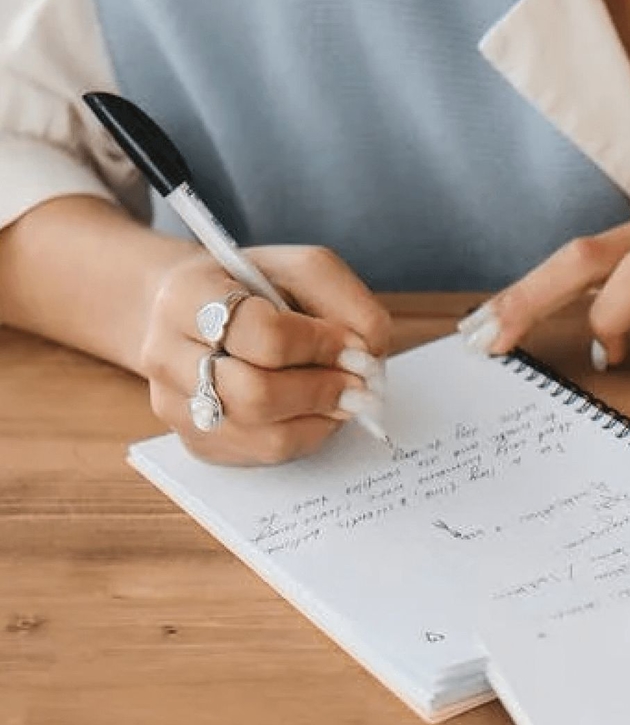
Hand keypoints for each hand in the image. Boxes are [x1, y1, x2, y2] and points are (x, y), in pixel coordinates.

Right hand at [140, 246, 391, 464]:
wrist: (202, 312)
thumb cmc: (257, 287)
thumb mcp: (305, 270)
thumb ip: (347, 302)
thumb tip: (369, 354)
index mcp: (186, 295)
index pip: (260, 333)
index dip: (319, 344)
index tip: (355, 346)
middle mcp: (165, 354)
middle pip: (254, 394)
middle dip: (322, 389)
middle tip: (360, 383)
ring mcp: (174, 404)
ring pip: (261, 434)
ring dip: (320, 417)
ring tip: (346, 397)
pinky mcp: (194, 439)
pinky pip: (261, 454)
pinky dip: (306, 435)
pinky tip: (319, 411)